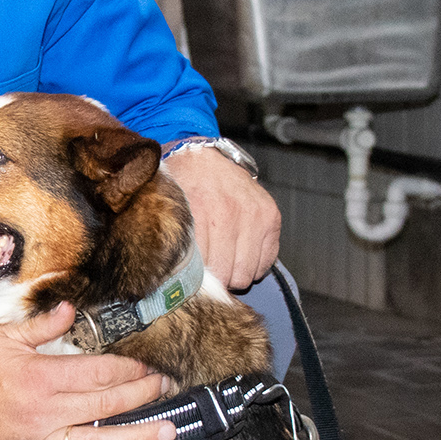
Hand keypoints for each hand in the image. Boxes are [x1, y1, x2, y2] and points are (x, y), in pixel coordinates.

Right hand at [0, 304, 177, 439]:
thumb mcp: (0, 335)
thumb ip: (42, 324)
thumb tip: (72, 311)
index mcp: (40, 376)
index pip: (100, 373)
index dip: (130, 369)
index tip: (149, 366)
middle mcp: (43, 413)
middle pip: (106, 405)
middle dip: (143, 395)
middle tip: (168, 388)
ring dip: (137, 439)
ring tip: (168, 432)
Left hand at [165, 145, 280, 289]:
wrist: (200, 158)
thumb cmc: (181, 187)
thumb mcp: (169, 212)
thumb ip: (171, 243)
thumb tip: (172, 281)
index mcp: (198, 212)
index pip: (200, 271)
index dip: (194, 281)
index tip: (190, 278)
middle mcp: (228, 212)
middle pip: (226, 276)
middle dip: (216, 279)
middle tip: (208, 269)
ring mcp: (253, 214)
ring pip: (247, 274)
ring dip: (235, 273)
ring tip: (224, 260)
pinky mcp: (271, 215)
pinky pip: (267, 262)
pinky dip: (254, 264)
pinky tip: (240, 252)